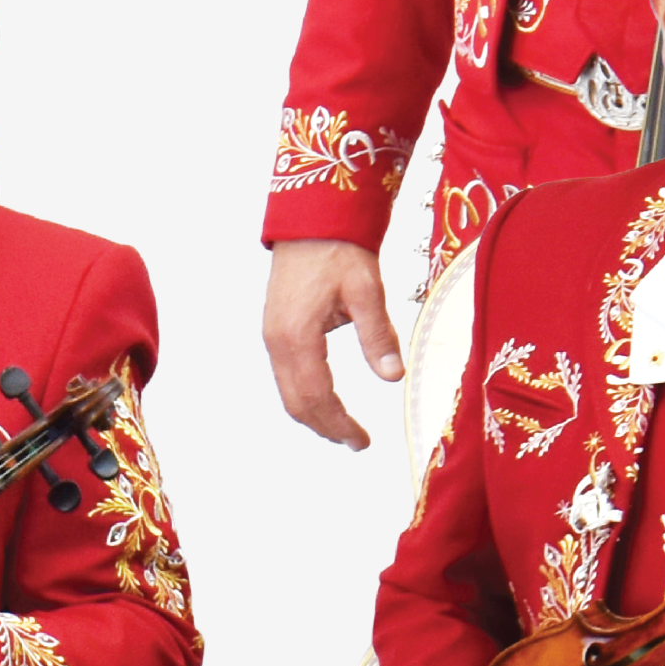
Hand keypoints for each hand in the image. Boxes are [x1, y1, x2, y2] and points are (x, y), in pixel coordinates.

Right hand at [259, 242, 400, 451]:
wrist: (310, 222)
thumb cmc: (338, 251)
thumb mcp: (367, 291)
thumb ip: (377, 335)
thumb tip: (393, 377)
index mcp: (297, 335)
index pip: (315, 396)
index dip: (339, 424)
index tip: (363, 441)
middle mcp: (277, 341)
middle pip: (295, 402)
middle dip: (326, 427)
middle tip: (357, 443)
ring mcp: (272, 336)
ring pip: (287, 391)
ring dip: (314, 415)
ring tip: (345, 429)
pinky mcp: (276, 330)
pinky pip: (286, 376)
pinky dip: (305, 396)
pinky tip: (326, 399)